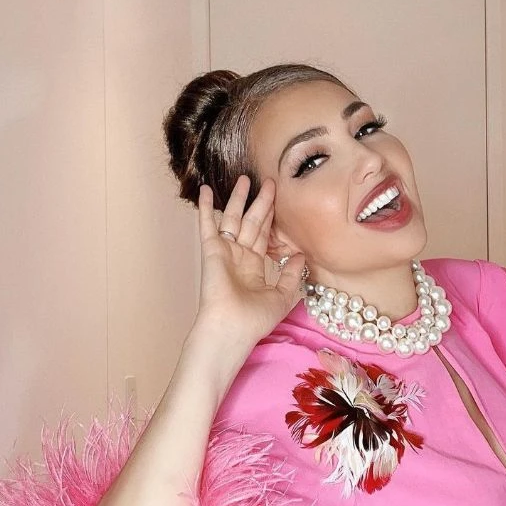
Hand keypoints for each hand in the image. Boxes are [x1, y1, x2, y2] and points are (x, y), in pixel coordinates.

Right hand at [193, 175, 305, 341]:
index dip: (273, 218)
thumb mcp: (283, 296)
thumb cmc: (256, 319)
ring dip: (238, 198)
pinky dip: (205, 207)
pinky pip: (208, 225)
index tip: (280, 200)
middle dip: (262, 202)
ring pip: (234, 218)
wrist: (233, 327)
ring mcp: (226, 252)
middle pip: (253, 222)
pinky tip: (205, 189)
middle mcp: (240, 257)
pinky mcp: (212, 250)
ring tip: (245, 177)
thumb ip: (292, 275)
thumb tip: (301, 256)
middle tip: (270, 182)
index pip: (266, 236)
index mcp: (256, 267)